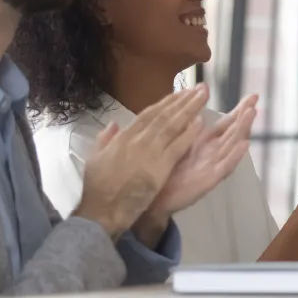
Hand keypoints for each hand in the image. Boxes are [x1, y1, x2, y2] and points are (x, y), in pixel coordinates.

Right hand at [73, 84, 209, 238]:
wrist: (102, 209)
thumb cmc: (97, 187)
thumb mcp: (94, 159)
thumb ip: (105, 140)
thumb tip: (113, 124)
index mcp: (123, 137)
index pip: (147, 115)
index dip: (165, 103)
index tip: (179, 93)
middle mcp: (137, 140)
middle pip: (163, 115)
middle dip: (182, 100)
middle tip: (199, 88)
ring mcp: (149, 152)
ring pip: (173, 125)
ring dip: (189, 109)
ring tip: (203, 97)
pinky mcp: (160, 167)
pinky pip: (178, 146)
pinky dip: (189, 133)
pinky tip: (201, 122)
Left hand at [143, 93, 257, 220]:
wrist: (156, 199)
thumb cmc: (166, 170)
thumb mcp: (177, 144)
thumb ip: (187, 127)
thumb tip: (193, 104)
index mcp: (204, 143)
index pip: (226, 123)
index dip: (239, 110)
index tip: (251, 96)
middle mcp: (213, 152)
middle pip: (233, 131)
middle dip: (244, 115)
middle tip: (255, 99)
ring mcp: (213, 166)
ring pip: (232, 144)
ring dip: (242, 128)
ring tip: (252, 113)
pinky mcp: (209, 180)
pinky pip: (225, 166)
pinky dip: (235, 155)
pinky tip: (244, 145)